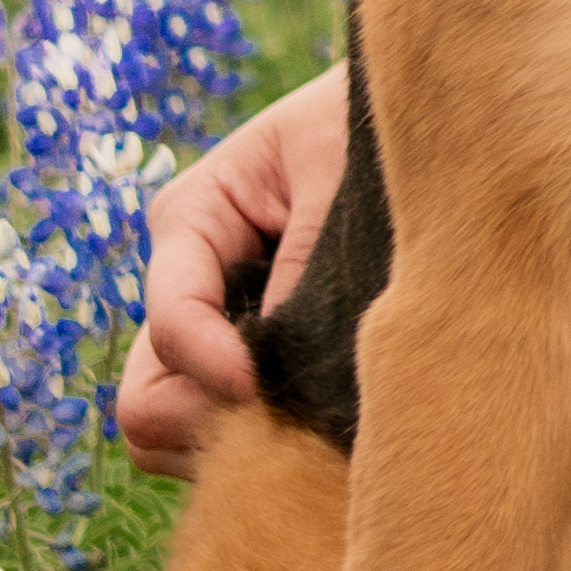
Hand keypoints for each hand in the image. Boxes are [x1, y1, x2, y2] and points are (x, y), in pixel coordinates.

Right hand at [119, 67, 347, 474]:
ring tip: (319, 423)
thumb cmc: (373, 129)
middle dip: (210, 424)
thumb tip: (272, 372)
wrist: (423, 120)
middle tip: (293, 424)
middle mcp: (186, 283)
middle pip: (147, 400)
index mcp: (192, 219)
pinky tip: (329, 427)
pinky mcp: (247, 366)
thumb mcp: (340, 176)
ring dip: (237, 444)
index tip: (272, 387)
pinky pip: (222, 438)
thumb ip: (305, 264)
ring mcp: (209, 330)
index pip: (171, 325)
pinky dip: (263, 449)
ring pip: (174, 433)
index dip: (215, 370)